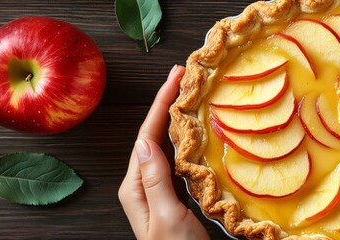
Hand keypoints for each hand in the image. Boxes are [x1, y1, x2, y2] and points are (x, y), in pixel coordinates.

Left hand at [118, 65, 208, 239]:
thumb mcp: (166, 217)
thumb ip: (155, 180)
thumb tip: (145, 141)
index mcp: (135, 187)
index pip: (146, 135)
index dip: (161, 103)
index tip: (177, 76)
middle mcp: (146, 186)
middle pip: (156, 136)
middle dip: (170, 104)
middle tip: (188, 76)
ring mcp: (163, 192)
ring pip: (170, 147)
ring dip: (181, 120)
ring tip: (196, 95)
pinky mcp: (180, 198)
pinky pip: (184, 162)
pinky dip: (193, 142)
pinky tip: (204, 132)